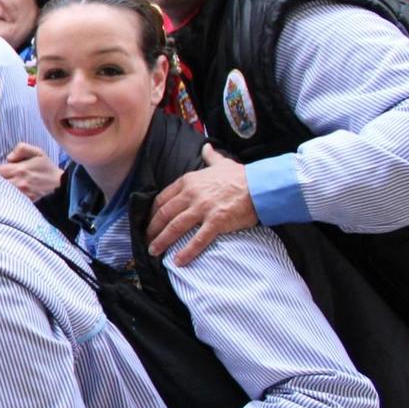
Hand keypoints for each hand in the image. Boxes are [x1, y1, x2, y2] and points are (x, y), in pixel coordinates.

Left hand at [0, 142, 61, 200]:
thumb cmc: (47, 167)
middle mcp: (18, 182)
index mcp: (19, 169)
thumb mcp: (37, 152)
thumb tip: (8, 157)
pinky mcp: (24, 201)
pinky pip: (9, 199)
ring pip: (1, 192)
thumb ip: (21, 148)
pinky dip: (5, 196)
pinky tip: (4, 194)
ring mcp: (21, 193)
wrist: (60, 185)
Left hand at [146, 147, 254, 264]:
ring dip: (162, 240)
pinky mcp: (216, 221)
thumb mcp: (221, 163)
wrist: (262, 186)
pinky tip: (178, 261)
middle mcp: (192, 194)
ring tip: (155, 251)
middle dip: (152, 229)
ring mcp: (203, 208)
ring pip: (175, 227)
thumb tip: (205, 146)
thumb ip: (210, 156)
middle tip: (147, 240)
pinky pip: (198, 239)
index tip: (149, 222)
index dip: (153, 212)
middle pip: (164, 214)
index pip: (163, 198)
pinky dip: (186, 251)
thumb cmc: (242, 176)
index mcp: (189, 181)